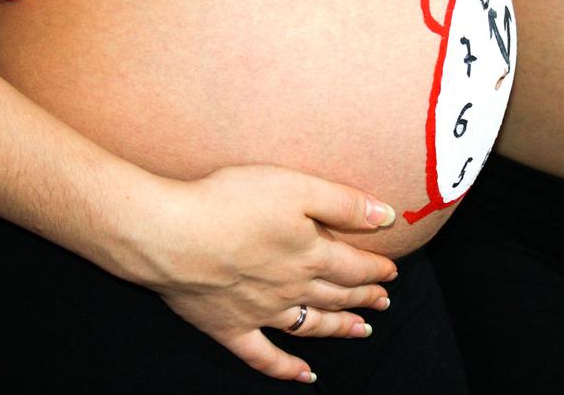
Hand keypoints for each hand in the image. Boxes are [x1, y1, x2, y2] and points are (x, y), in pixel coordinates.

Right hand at [124, 164, 398, 382]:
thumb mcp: (297, 187)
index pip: (354, 265)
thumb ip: (344, 202)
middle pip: (337, 295)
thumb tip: (387, 215)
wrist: (171, 235)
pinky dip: (287, 369)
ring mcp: (261, 312)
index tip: (392, 271)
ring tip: (361, 330)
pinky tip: (305, 376)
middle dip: (364, 297)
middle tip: (383, 301)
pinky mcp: (229, 327)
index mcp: (310, 253)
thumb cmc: (231, 202)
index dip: (376, 268)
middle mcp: (292, 288)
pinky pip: (264, 356)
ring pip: (311, 325)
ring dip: (339, 328)